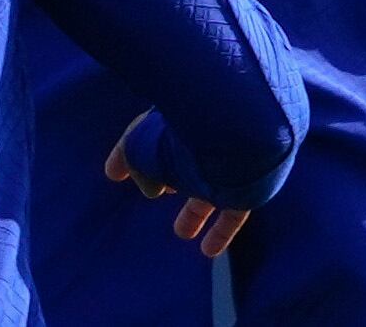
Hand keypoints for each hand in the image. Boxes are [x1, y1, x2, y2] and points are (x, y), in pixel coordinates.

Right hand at [106, 116, 252, 258]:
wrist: (238, 131)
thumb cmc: (184, 129)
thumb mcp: (141, 141)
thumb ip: (134, 161)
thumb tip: (152, 191)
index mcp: (182, 114)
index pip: (153, 134)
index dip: (133, 150)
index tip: (114, 172)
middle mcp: (208, 136)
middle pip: (185, 160)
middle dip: (170, 176)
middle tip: (157, 192)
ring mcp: (232, 161)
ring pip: (211, 188)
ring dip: (195, 211)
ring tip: (181, 232)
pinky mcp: (251, 187)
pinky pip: (234, 214)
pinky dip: (220, 232)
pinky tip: (208, 250)